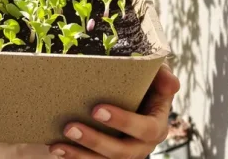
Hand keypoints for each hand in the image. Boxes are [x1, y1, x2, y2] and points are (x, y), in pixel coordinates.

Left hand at [48, 63, 179, 157]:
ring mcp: (123, 154)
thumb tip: (171, 82)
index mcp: (156, 126)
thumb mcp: (155, 76)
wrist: (129, 95)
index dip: (123, 121)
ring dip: (80, 154)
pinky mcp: (106, 158)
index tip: (97, 109)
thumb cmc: (143, 84)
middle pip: (122, 152)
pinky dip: (74, 158)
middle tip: (70, 127)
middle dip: (95, 141)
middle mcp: (142, 145)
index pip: (146, 128)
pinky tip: (56, 148)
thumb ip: (161, 76)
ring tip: (58, 145)